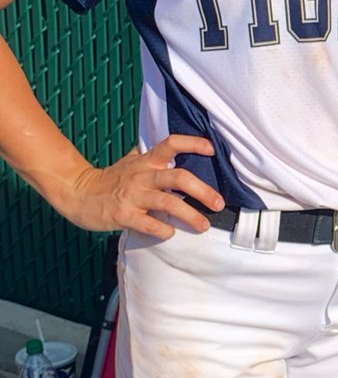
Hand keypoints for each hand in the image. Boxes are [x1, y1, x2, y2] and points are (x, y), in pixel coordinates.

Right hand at [60, 135, 222, 238]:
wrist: (78, 193)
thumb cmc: (110, 179)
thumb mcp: (131, 161)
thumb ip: (151, 156)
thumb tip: (173, 148)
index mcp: (146, 161)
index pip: (171, 144)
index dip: (192, 143)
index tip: (211, 150)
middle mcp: (142, 175)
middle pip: (178, 178)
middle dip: (203, 191)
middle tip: (219, 203)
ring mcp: (133, 196)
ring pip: (168, 203)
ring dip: (189, 215)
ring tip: (204, 225)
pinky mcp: (123, 215)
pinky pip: (148, 223)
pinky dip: (162, 229)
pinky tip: (170, 233)